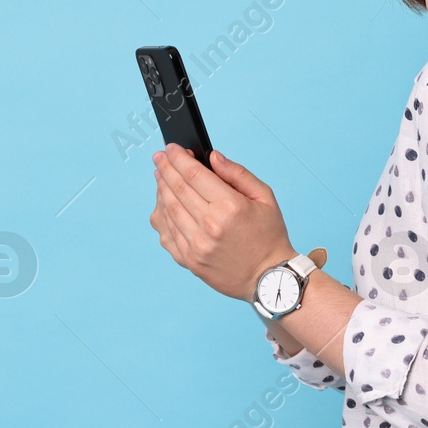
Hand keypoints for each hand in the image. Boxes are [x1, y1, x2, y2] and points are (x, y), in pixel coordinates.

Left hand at [149, 144, 297, 302]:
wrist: (269, 279)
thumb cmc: (269, 236)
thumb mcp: (265, 198)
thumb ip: (237, 174)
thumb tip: (212, 157)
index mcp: (230, 207)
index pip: (194, 175)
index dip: (179, 158)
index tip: (170, 148)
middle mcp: (210, 226)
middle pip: (177, 190)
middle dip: (165, 169)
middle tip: (159, 157)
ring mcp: (196, 246)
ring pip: (168, 210)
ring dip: (161, 190)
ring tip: (160, 176)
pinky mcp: (190, 261)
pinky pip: (166, 234)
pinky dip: (161, 216)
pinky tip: (162, 204)